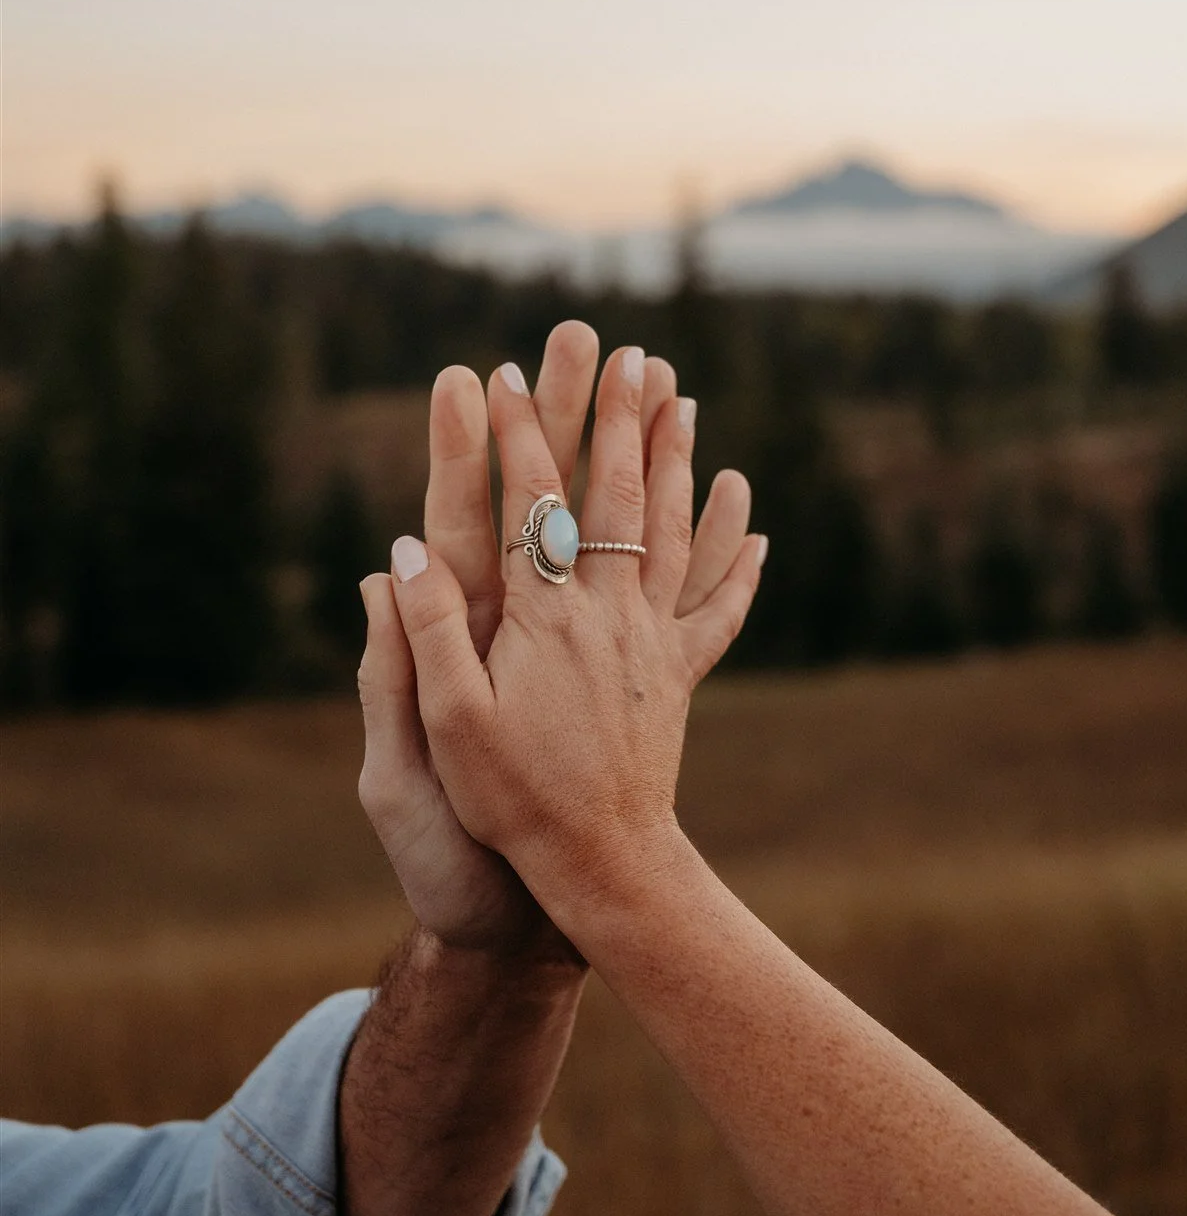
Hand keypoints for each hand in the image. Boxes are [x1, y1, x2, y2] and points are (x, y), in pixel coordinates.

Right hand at [385, 344, 766, 944]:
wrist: (603, 864)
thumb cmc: (512, 799)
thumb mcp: (448, 724)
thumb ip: (429, 634)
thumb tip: (401, 550)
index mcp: (543, 619)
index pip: (528, 503)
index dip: (514, 435)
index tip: (500, 372)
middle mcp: (606, 613)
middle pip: (615, 495)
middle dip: (617, 417)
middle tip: (626, 351)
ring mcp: (651, 639)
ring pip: (672, 529)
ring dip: (677, 458)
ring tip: (684, 398)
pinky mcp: (678, 671)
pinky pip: (716, 605)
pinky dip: (736, 559)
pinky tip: (754, 521)